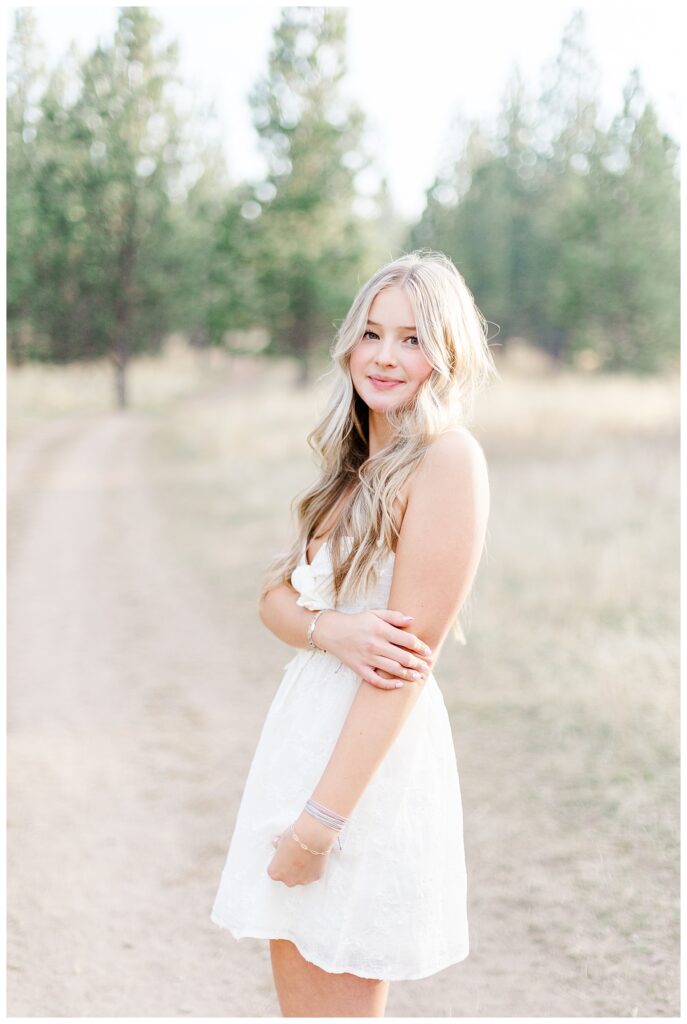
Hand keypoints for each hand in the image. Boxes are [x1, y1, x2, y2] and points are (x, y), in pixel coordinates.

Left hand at [267, 810, 334, 886]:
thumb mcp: (282, 839)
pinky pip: (311, 874)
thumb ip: (278, 845)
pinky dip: (312, 868)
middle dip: (290, 868)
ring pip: (300, 877)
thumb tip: (276, 843)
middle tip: (295, 855)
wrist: (312, 838)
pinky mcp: (314, 878)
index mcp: (275, 872)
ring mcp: (302, 880)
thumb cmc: (294, 838)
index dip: (279, 861)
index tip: (284, 855)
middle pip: (287, 876)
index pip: (274, 871)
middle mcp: (287, 880)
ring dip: (301, 869)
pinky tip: (313, 858)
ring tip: (305, 856)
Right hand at [312, 608, 433, 690]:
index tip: (428, 652)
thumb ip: (394, 616)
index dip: (420, 647)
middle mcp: (374, 645)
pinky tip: (398, 684)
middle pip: (403, 657)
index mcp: (380, 630)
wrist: (332, 631)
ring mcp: (366, 658)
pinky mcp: (359, 669)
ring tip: (418, 677)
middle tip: (426, 668)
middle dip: (417, 664)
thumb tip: (413, 620)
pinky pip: (375, 680)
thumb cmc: (357, 622)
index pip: (407, 640)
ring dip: (408, 675)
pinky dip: (388, 684)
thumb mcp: (375, 614)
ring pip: (392, 670)